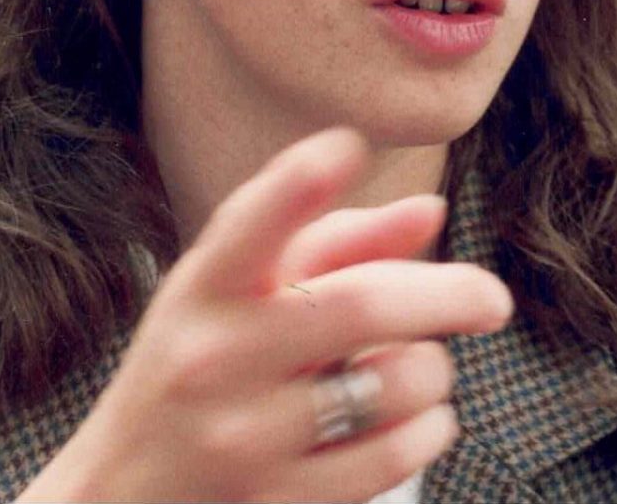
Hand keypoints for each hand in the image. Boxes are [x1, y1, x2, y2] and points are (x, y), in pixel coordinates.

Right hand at [28, 130, 513, 502]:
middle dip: (450, 295)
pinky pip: (398, 454)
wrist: (122, 497)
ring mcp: (244, 438)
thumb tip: (431, 211)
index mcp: (203, 291)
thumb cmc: (199, 370)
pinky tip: (418, 420)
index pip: (247, 226)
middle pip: (360, 306)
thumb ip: (333, 245)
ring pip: (396, 383)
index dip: (297, 183)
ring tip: (417, 370)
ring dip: (432, 371)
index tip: (347, 147)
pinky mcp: (278, 501)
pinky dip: (429, 429)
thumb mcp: (238, 297)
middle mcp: (216, 359)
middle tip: (494, 301)